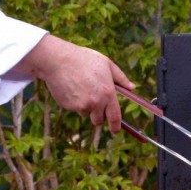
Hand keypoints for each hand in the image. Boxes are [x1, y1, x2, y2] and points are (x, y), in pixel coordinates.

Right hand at [15, 35, 133, 132]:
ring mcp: (81, 105)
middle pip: (99, 120)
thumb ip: (120, 78)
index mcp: (108, 92)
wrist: (58, 60)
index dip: (116, 126)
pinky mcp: (69, 106)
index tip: (115, 130)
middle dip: (98, 115)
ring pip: (85, 113)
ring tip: (80, 87)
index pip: (115, 117)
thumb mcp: (106, 64)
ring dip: (85, 107)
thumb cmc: (84, 59)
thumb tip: (132, 87)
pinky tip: (71, 87)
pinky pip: (74, 108)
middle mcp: (96, 102)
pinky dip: (74, 102)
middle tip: (94, 102)